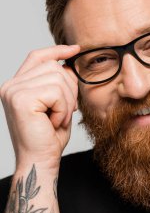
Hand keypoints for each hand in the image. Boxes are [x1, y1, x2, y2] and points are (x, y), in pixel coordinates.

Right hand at [0, 45, 79, 169]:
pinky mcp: (21, 100)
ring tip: (57, 119)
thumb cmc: (49, 137)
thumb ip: (58, 83)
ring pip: (58, 77)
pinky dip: (63, 109)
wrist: (40, 162)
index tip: (75, 49)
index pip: (37, 57)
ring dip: (67, 101)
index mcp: (17, 86)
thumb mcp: (57, 105)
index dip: (57, 50)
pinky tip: (54, 123)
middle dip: (69, 89)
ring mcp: (13, 91)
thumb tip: (68, 65)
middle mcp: (10, 86)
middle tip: (65, 112)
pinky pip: (56, 92)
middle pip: (53, 66)